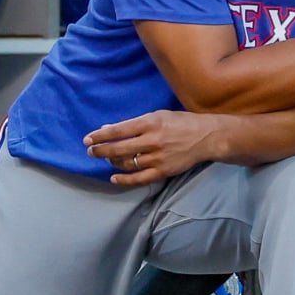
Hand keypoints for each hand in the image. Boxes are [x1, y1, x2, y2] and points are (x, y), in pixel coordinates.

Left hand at [84, 110, 220, 185]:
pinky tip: (114, 177)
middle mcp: (153, 141)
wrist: (206, 137)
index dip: (100, 135)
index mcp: (151, 123)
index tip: (88, 138)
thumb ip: (135, 123)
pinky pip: (139, 179)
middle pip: (119, 148)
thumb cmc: (181, 122)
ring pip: (127, 163)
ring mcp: (157, 158)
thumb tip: (109, 128)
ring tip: (107, 158)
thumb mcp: (158, 115)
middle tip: (90, 151)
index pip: (119, 130)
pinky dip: (124, 179)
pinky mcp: (163, 171)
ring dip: (112, 161)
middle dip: (100, 150)